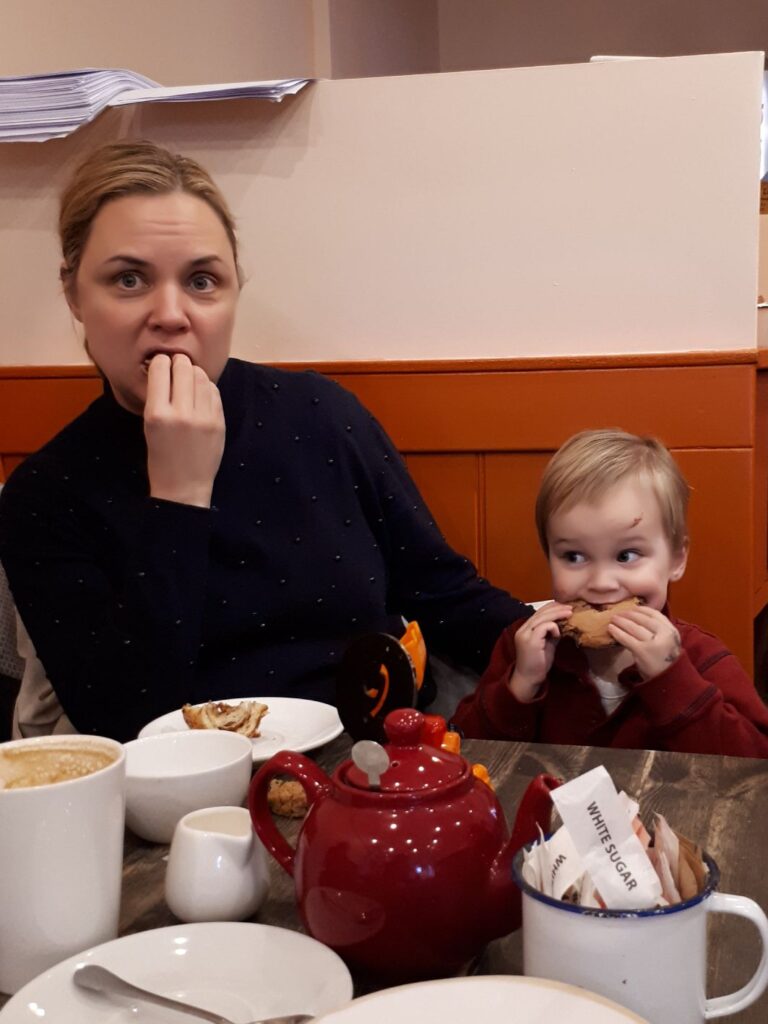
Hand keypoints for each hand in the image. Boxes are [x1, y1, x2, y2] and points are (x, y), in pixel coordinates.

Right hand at [144, 354, 224, 507]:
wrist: (184, 487)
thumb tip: (166, 368)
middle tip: (177, 365)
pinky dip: (207, 387)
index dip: (160, 361)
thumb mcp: (149, 426)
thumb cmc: (161, 458)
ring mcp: (203, 417)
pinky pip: (214, 392)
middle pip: (183, 367)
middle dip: (179, 362)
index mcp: (157, 414)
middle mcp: (181, 413)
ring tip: (189, 377)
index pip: (160, 369)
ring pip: (202, 376)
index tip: (161, 363)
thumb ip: (158, 398)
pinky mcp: (219, 422)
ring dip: (194, 372)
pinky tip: (200, 393)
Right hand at [509, 601, 571, 702]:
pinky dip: (554, 627)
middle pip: (540, 612)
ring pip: (542, 617)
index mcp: (526, 629)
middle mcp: (523, 629)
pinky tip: (559, 634)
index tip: (565, 607)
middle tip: (571, 608)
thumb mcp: (547, 644)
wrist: (529, 678)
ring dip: (558, 614)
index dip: (552, 607)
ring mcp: (525, 634)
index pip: (538, 612)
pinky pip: (544, 627)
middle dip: (557, 608)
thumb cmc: (538, 663)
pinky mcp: (530, 641)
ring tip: (570, 614)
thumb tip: (563, 623)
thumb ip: (552, 633)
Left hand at [607, 604, 681, 679]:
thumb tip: (636, 617)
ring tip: (612, 619)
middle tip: (617, 613)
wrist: (669, 680)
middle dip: (628, 615)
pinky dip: (617, 632)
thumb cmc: (665, 660)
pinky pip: (627, 639)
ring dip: (621, 622)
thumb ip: (658, 630)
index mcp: (671, 630)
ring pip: (633, 627)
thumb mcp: (668, 642)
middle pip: (642, 619)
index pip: (654, 614)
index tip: (631, 608)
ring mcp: (653, 642)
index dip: (640, 609)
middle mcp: (664, 634)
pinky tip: (611, 629)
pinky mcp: (642, 651)